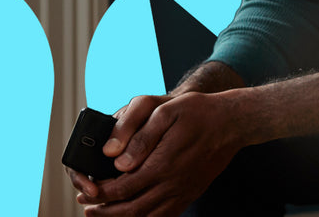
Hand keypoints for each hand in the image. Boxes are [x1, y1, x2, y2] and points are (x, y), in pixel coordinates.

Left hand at [69, 92, 246, 216]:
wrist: (232, 123)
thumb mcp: (164, 112)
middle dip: (106, 211)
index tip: (86, 191)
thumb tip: (115, 158)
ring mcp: (183, 192)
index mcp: (161, 165)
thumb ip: (138, 136)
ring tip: (105, 215)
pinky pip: (166, 215)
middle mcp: (172, 184)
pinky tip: (137, 215)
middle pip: (132, 209)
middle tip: (88, 209)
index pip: (122, 188)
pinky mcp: (190, 193)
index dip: (101, 192)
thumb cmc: (197, 112)